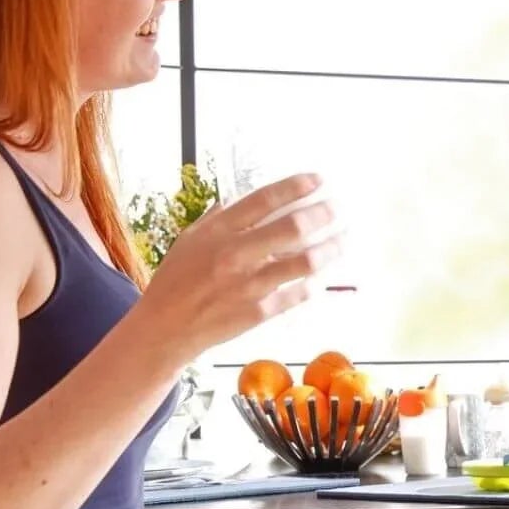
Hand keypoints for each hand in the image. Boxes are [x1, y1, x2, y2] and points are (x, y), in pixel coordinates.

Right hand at [137, 174, 343, 362]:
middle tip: (337, 208)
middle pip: (292, 227)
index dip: (296, 187)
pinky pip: (298, 293)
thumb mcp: (190, 240)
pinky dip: (313, 283)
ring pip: (305, 262)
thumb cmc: (176, 281)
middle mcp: (236, 255)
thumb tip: (242, 197)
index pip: (264, 200)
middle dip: (322, 214)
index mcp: (218, 232)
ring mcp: (250, 285)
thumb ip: (219, 218)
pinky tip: (320, 277)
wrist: (165, 328)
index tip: (319, 180)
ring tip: (343, 239)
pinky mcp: (260, 312)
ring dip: (330, 248)